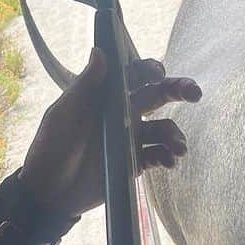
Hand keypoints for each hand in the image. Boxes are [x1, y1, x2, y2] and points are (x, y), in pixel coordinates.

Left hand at [20, 49, 200, 220]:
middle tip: (195, 93)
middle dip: (180, 91)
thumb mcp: (64, 115)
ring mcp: (131, 138)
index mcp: (106, 96)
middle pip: (158, 96)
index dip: (151, 70)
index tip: (159, 73)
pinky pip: (158, 155)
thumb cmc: (51, 148)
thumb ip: (85, 86)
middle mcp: (123, 113)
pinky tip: (168, 162)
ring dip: (175, 134)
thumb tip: (100, 51)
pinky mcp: (135, 163)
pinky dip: (167, 156)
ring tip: (178, 148)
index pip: (135, 75)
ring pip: (163, 129)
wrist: (49, 193)